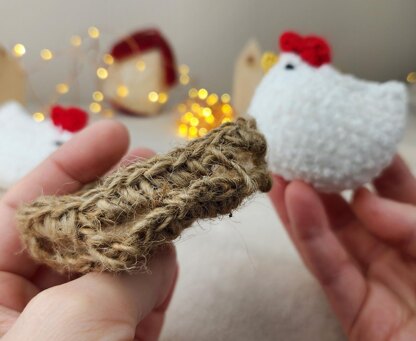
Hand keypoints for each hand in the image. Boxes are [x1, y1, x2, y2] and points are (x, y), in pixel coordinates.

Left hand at [0, 121, 177, 340]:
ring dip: (145, 240)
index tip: (114, 135)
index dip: (69, 166)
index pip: (23, 211)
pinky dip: (156, 285)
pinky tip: (171, 266)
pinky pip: (135, 304)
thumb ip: (118, 276)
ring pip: (112, 268)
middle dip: (116, 198)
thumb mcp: (71, 323)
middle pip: (76, 232)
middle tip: (153, 166)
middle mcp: (27, 307)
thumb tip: (162, 248)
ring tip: (174, 213)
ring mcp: (74, 329)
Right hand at [270, 156, 415, 339]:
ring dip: (301, 202)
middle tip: (299, 149)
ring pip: (328, 235)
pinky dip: (306, 233)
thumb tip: (365, 199)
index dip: (372, 161)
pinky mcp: (352, 309)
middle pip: (350, 211)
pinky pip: (326, 266)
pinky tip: (290, 200)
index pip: (396, 190)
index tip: (349, 135)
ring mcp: (370, 281)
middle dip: (323, 179)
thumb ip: (415, 222)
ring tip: (279, 167)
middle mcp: (393, 253)